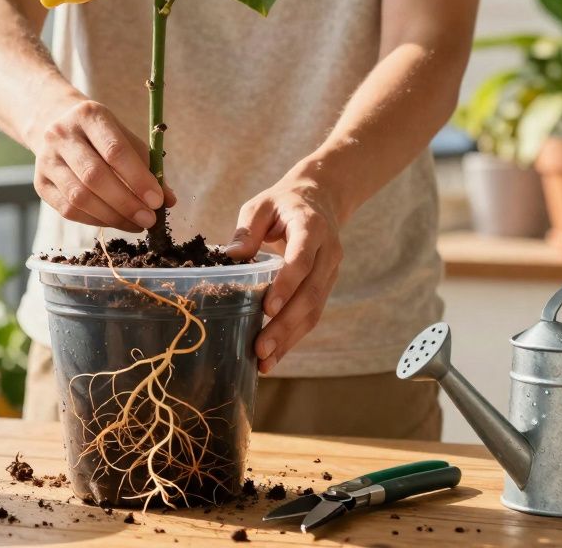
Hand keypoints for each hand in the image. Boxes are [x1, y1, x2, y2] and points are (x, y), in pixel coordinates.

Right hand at [32, 99, 175, 231]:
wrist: (56, 123)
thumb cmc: (101, 134)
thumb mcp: (125, 138)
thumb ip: (148, 166)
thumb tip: (168, 200)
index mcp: (89, 115)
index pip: (114, 151)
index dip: (138, 179)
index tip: (157, 201)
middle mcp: (62, 135)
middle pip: (94, 176)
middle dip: (126, 203)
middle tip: (148, 219)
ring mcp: (46, 160)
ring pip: (79, 197)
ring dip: (112, 216)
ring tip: (136, 224)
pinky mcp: (40, 183)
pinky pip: (68, 210)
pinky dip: (95, 220)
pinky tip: (115, 221)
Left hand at [224, 169, 343, 373]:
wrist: (321, 199)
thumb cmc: (283, 203)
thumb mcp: (262, 205)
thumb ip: (247, 229)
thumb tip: (231, 256)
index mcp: (312, 227)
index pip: (301, 260)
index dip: (287, 284)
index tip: (268, 308)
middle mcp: (328, 253)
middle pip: (310, 294)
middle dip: (285, 325)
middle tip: (260, 349)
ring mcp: (330, 273)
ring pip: (314, 310)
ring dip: (290, 339)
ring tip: (264, 362)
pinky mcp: (326, 287)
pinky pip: (313, 315)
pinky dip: (294, 336)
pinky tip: (274, 355)